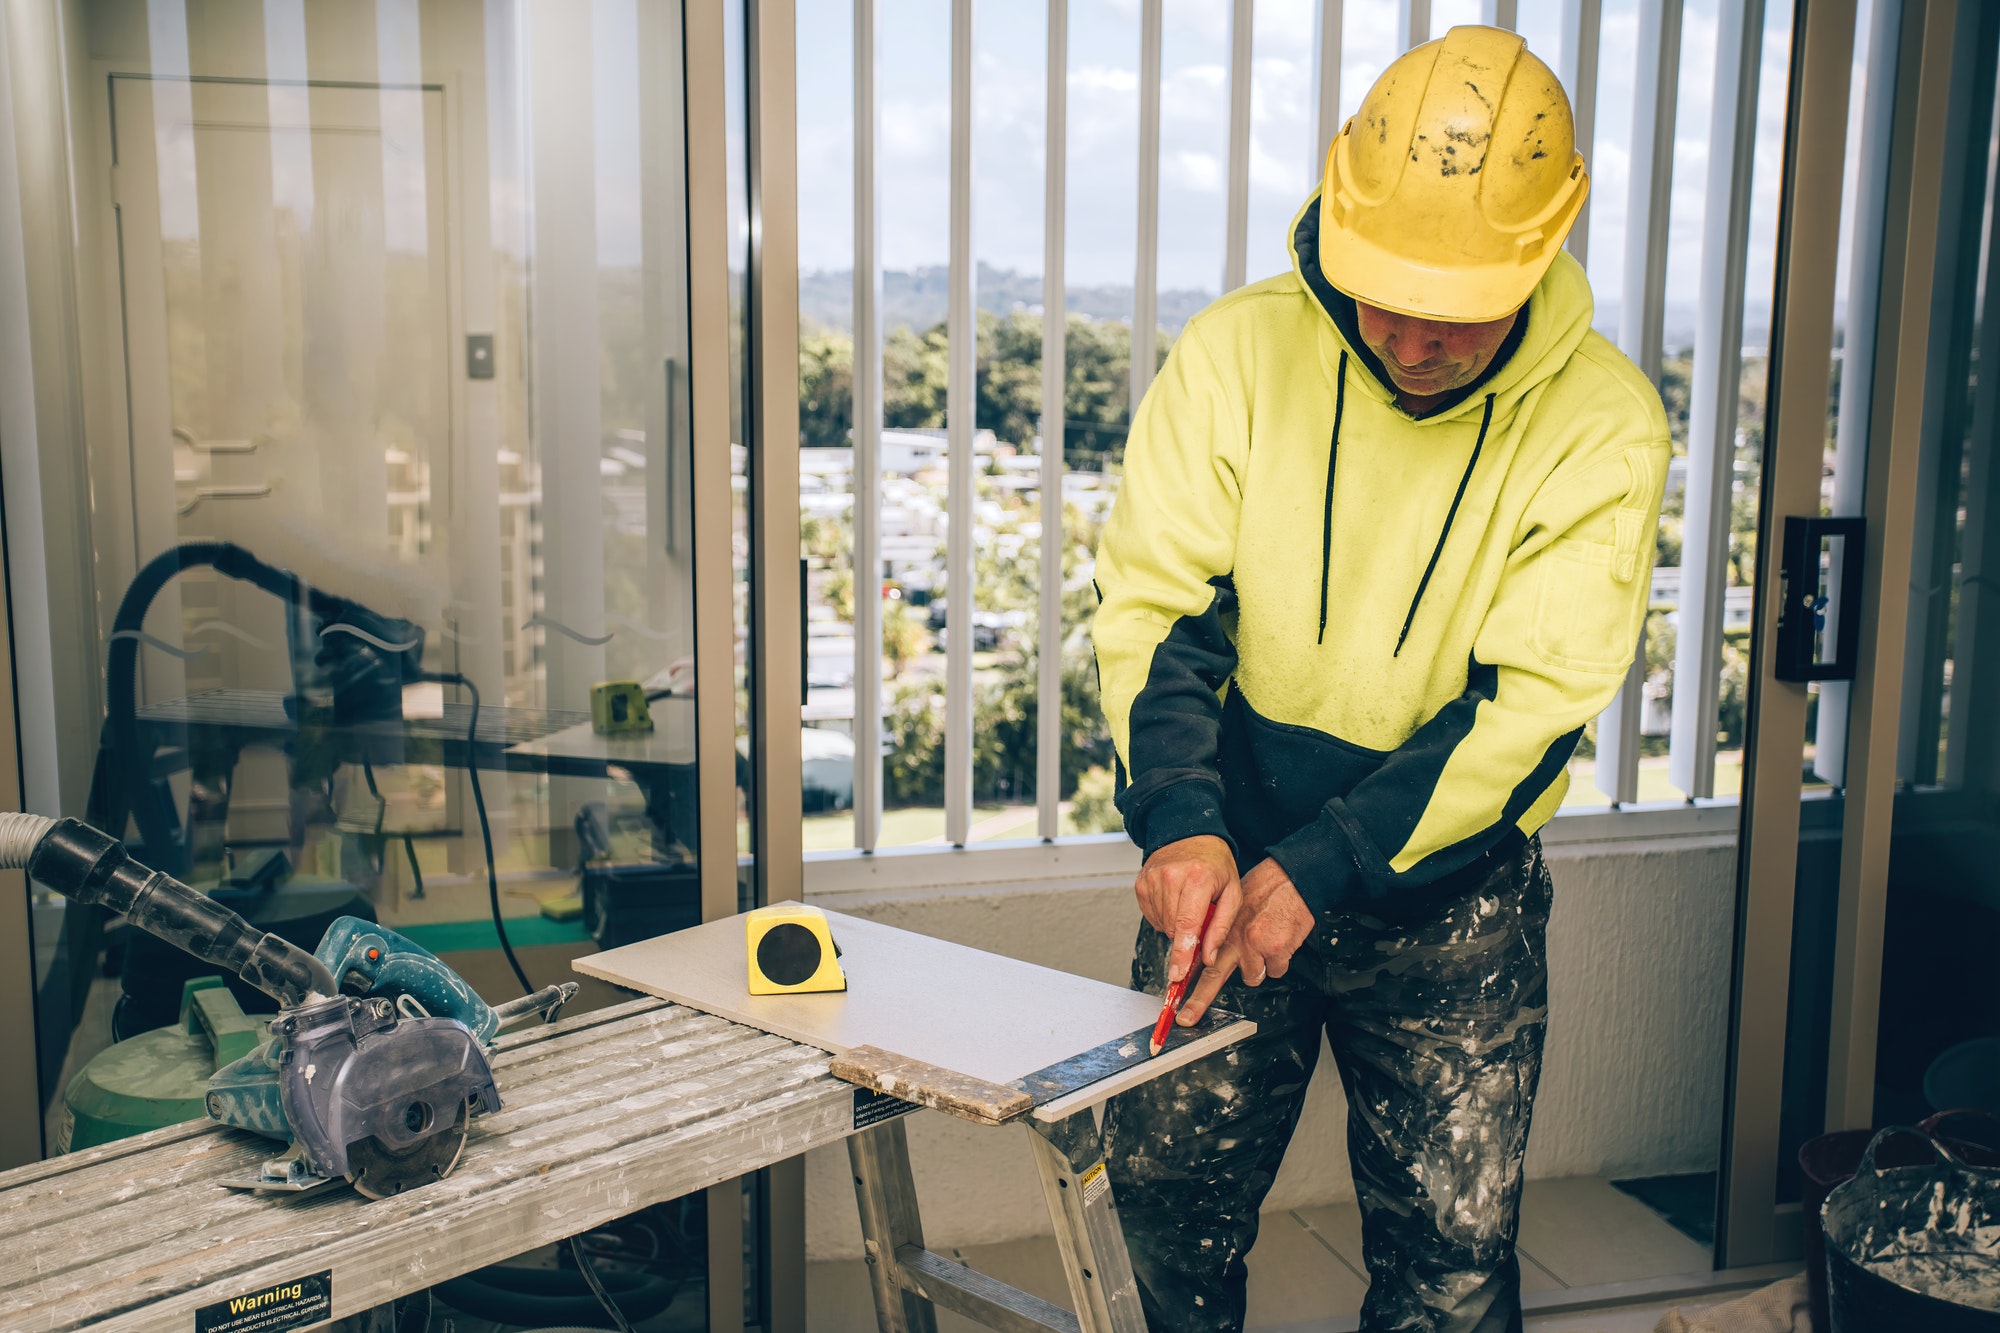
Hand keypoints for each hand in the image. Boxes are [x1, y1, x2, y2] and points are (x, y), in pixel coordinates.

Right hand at [1133, 835, 1240, 986]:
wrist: (1189, 835)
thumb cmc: (1214, 864)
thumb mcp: (1232, 892)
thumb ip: (1222, 927)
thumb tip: (1207, 957)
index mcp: (1197, 878)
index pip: (1187, 924)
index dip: (1182, 953)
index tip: (1177, 974)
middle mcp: (1171, 877)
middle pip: (1173, 929)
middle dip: (1187, 934)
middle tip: (1200, 915)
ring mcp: (1152, 880)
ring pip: (1162, 925)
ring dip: (1176, 924)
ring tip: (1187, 903)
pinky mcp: (1141, 884)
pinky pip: (1152, 916)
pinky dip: (1164, 916)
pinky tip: (1174, 900)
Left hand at [1179, 858, 1314, 1024]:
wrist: (1292, 880)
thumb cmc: (1265, 889)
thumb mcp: (1232, 904)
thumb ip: (1221, 929)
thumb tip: (1210, 952)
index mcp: (1222, 928)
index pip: (1199, 958)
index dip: (1186, 980)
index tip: (1174, 998)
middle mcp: (1235, 939)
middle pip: (1214, 978)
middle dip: (1198, 1001)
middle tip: (1187, 1017)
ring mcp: (1256, 947)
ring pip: (1253, 977)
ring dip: (1259, 966)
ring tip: (1265, 943)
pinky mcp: (1277, 951)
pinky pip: (1276, 970)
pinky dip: (1278, 961)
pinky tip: (1280, 941)